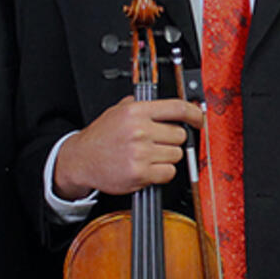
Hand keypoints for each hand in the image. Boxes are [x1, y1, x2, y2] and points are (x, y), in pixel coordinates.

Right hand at [54, 95, 197, 198]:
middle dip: (173, 140)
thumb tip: (173, 107)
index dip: (194, 113)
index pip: (177, 108)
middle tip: (158, 142)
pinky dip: (163, 172)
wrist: (81, 160)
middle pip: (180, 134)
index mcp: (136, 111)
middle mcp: (139, 130)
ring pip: (176, 154)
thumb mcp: (118, 111)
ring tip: (149, 155)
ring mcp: (140, 152)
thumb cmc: (101, 137)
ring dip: (167, 157)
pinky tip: (149, 167)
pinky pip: (169, 172)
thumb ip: (144, 105)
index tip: (199, 119)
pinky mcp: (140, 173)